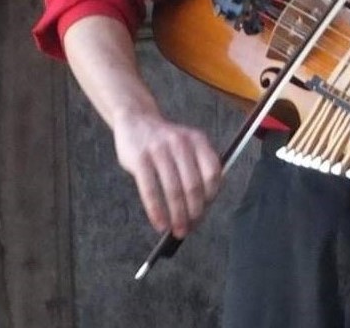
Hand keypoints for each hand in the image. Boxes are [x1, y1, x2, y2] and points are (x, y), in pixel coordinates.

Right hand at [112, 108, 221, 237]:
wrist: (137, 120)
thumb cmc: (166, 141)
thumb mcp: (188, 144)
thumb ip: (198, 167)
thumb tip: (203, 207)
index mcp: (198, 140)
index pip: (212, 172)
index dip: (211, 196)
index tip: (205, 212)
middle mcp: (181, 143)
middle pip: (194, 184)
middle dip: (194, 212)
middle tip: (190, 227)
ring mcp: (160, 150)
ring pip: (173, 190)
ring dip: (177, 216)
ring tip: (177, 230)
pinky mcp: (140, 159)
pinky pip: (150, 191)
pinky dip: (156, 211)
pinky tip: (159, 224)